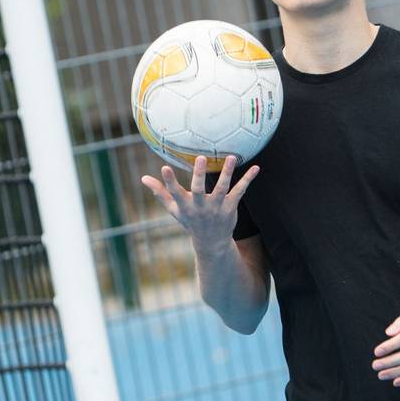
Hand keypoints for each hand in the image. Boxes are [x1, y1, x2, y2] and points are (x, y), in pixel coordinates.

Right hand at [140, 155, 259, 251]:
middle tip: (200, 157)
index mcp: (185, 206)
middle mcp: (200, 206)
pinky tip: (256, 168)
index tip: (164, 167)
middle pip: (198, 189)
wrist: (211, 243)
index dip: (169, 181)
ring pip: (222, 188)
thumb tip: (143, 178)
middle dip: (199, 174)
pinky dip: (248, 179)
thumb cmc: (190, 221)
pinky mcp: (231, 207)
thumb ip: (160, 192)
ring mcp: (217, 207)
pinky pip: (240, 191)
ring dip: (227, 172)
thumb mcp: (174, 209)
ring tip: (231, 157)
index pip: (174, 192)